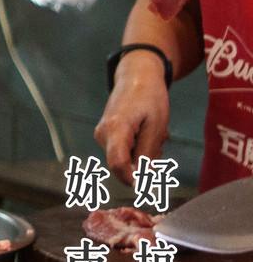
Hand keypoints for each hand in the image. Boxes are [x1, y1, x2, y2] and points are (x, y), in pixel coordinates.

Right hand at [96, 52, 172, 183]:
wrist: (137, 77)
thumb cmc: (150, 98)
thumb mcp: (156, 126)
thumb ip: (148, 153)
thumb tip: (143, 179)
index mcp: (115, 129)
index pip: (117, 164)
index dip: (133, 179)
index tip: (151, 184)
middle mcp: (103, 134)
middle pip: (122, 165)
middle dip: (144, 164)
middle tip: (159, 145)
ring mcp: (102, 135)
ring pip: (125, 160)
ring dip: (143, 155)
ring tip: (153, 134)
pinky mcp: (105, 135)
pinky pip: (124, 152)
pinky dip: (139, 149)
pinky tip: (146, 132)